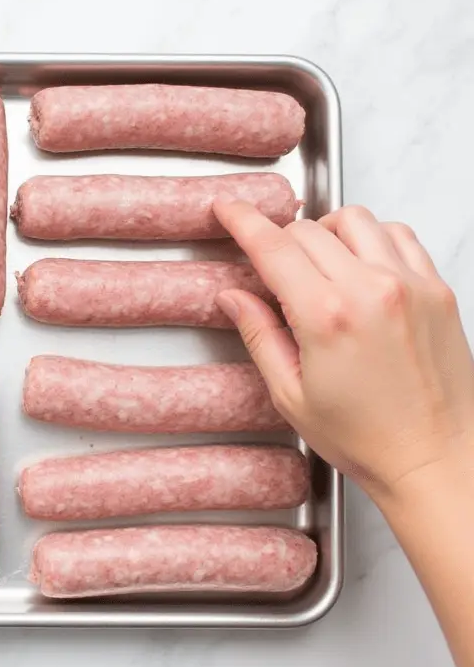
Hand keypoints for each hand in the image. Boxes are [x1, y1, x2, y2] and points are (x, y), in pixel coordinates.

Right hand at [212, 201, 473, 507]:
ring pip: (356, 220)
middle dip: (280, 239)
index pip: (273, 246)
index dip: (243, 221)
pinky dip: (372, 238)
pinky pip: (399, 235)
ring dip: (326, 231)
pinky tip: (360, 264)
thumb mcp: (291, 395)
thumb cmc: (368, 438)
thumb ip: (259, 335)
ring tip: (317, 262)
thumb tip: (234, 297)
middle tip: (270, 266)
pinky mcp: (437, 290)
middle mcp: (371, 290)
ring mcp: (410, 285)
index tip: (229, 208)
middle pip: (309, 229)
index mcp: (327, 317)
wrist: (437, 459)